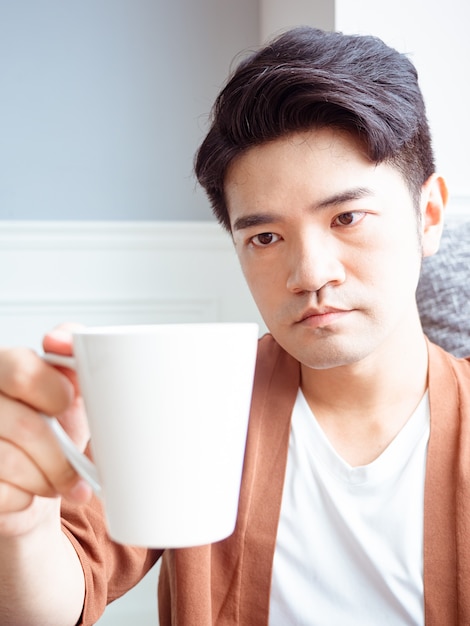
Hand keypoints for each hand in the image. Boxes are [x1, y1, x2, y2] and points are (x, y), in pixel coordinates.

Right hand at [0, 325, 91, 537]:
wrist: (37, 476)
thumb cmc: (57, 424)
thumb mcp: (71, 383)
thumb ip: (71, 354)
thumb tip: (57, 340)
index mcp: (1, 367)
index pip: (20, 371)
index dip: (54, 394)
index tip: (68, 404)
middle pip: (25, 426)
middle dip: (61, 455)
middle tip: (77, 467)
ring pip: (13, 464)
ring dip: (48, 480)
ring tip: (56, 481)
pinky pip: (3, 495)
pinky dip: (26, 499)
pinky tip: (29, 492)